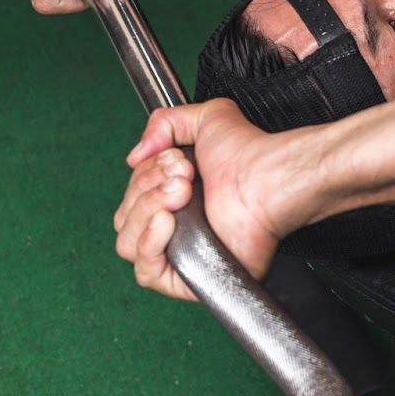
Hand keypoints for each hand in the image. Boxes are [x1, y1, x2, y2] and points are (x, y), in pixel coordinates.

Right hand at [113, 100, 290, 300]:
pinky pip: (146, 272)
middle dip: (147, 189)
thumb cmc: (249, 155)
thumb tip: (134, 156)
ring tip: (182, 192)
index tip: (173, 159)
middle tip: (183, 175)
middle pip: (125, 219)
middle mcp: (175, 227)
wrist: (268, 179)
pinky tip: (168, 219)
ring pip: (128, 244)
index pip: (130, 198)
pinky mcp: (191, 277)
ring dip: (146, 211)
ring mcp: (181, 252)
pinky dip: (149, 243)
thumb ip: (163, 124)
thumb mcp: (205, 118)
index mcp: (173, 198)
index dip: (143, 176)